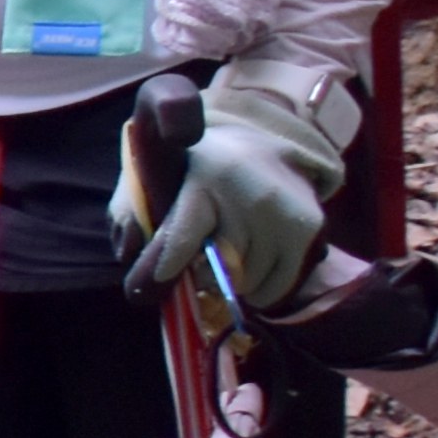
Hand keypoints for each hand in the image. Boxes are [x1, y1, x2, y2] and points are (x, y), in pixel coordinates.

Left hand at [117, 77, 344, 310]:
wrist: (255, 147)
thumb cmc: (192, 173)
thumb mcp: (151, 180)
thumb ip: (129, 216)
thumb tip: (131, 257)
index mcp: (203, 176)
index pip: (184, 232)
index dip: (165, 263)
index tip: (148, 285)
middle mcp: (250, 194)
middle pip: (217, 268)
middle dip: (198, 275)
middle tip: (195, 263)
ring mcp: (284, 212)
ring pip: (247, 281)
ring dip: (229, 282)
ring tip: (225, 257)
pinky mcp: (309, 229)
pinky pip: (277, 287)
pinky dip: (258, 289)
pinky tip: (249, 266)